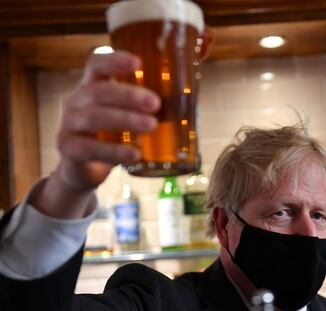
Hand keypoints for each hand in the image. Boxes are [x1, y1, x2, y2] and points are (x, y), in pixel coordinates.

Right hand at [56, 51, 159, 191]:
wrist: (83, 169)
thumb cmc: (110, 137)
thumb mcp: (123, 117)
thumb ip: (141, 109)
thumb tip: (183, 104)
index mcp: (90, 87)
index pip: (96, 65)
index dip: (114, 60)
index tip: (138, 62)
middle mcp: (76, 102)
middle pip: (98, 91)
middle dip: (128, 95)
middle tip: (155, 103)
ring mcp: (69, 125)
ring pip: (93, 118)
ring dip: (125, 120)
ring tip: (151, 126)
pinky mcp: (69, 149)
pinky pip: (90, 148)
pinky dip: (115, 151)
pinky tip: (135, 155)